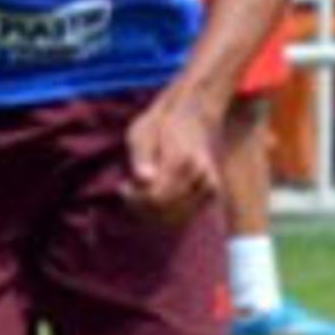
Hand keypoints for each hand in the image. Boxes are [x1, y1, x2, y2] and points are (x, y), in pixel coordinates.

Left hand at [122, 91, 221, 227]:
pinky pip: (187, 214)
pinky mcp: (211, 191)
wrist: (192, 118)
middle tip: (127, 191)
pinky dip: (168, 213)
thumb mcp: (142, 133)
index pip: (156, 196)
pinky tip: (152, 199)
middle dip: (142, 206)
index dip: (136, 198)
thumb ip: (142, 156)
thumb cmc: (161, 125)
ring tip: (137, 195)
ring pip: (177, 216)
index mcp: (181, 159)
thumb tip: (144, 180)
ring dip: (154, 212)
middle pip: (166, 208)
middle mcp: (199, 173)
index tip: (122, 187)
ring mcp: (208, 183)